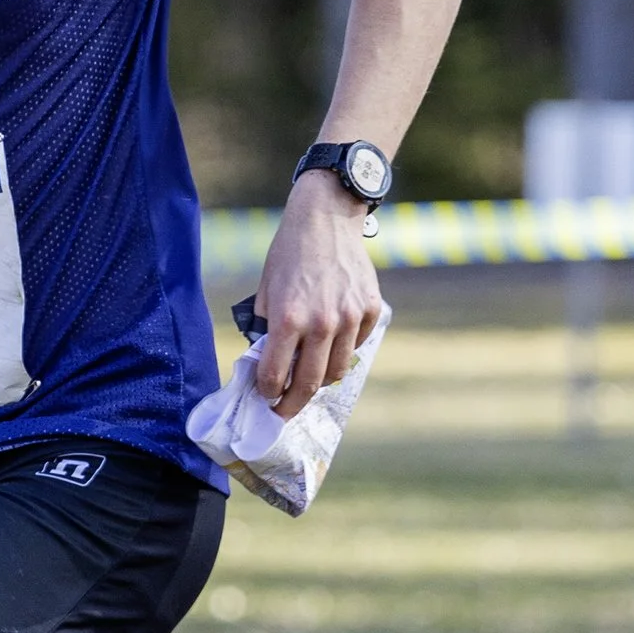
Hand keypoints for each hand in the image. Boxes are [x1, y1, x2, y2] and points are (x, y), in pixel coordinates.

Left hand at [253, 171, 381, 414]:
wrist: (326, 220)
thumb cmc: (289, 254)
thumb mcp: (266, 290)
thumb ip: (267, 328)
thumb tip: (266, 363)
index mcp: (289, 318)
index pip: (275, 374)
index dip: (266, 392)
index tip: (264, 398)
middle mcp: (321, 323)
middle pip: (308, 384)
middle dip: (291, 405)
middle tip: (282, 412)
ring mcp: (349, 318)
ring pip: (336, 371)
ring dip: (319, 381)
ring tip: (307, 380)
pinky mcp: (369, 310)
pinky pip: (356, 346)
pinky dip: (342, 352)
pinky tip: (330, 344)